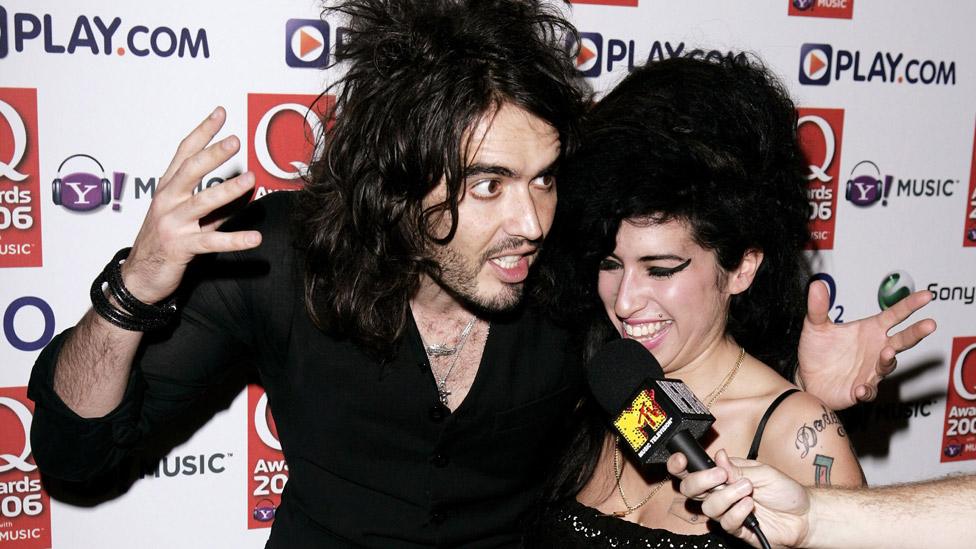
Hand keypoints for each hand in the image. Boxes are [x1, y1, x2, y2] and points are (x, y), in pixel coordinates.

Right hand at [122, 107, 260, 303]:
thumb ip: (213, 201)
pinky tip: (255, 238)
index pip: (184, 152)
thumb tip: (243, 185)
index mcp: (167, 188)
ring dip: (228, 189)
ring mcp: (172, 224)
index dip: (203, 131)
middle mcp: (167, 201)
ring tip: (251, 178)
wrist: (139, 277)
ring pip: (202, 202)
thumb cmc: (164, 241)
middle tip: (235, 140)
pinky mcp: (181, 247)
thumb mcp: (186, 215)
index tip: (220, 113)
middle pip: (191, 171)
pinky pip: (212, 242)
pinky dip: (235, 239)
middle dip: (213, 154)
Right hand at [667, 450, 810, 548]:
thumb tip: (718, 456)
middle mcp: (721, 492)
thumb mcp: (763, 471)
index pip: (693, 469)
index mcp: (723, 474)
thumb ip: (737, 468)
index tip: (683, 460)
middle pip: (690, 489)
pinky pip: (726, 523)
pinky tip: (750, 506)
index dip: (681, 465)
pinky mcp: (737, 528)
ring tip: (748, 491)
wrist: (805, 516)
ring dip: (727, 496)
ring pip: (708, 507)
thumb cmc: (786, 491)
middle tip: (721, 476)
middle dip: (700, 481)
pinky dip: (737, 512)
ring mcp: (728, 511)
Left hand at [796, 281, 935, 409]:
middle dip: (916, 332)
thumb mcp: (815, 326)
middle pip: (902, 340)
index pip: (895, 315)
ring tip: (886, 353)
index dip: (910, 305)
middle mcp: (876, 349)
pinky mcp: (861, 390)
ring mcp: (871, 370)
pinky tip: (860, 389)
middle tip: (930, 324)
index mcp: (870, 330)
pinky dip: (866, 390)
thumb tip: (817, 284)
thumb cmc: (817, 350)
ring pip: (888, 365)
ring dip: (888, 360)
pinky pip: (868, 391)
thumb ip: (818, 307)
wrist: (806, 377)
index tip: (926, 296)